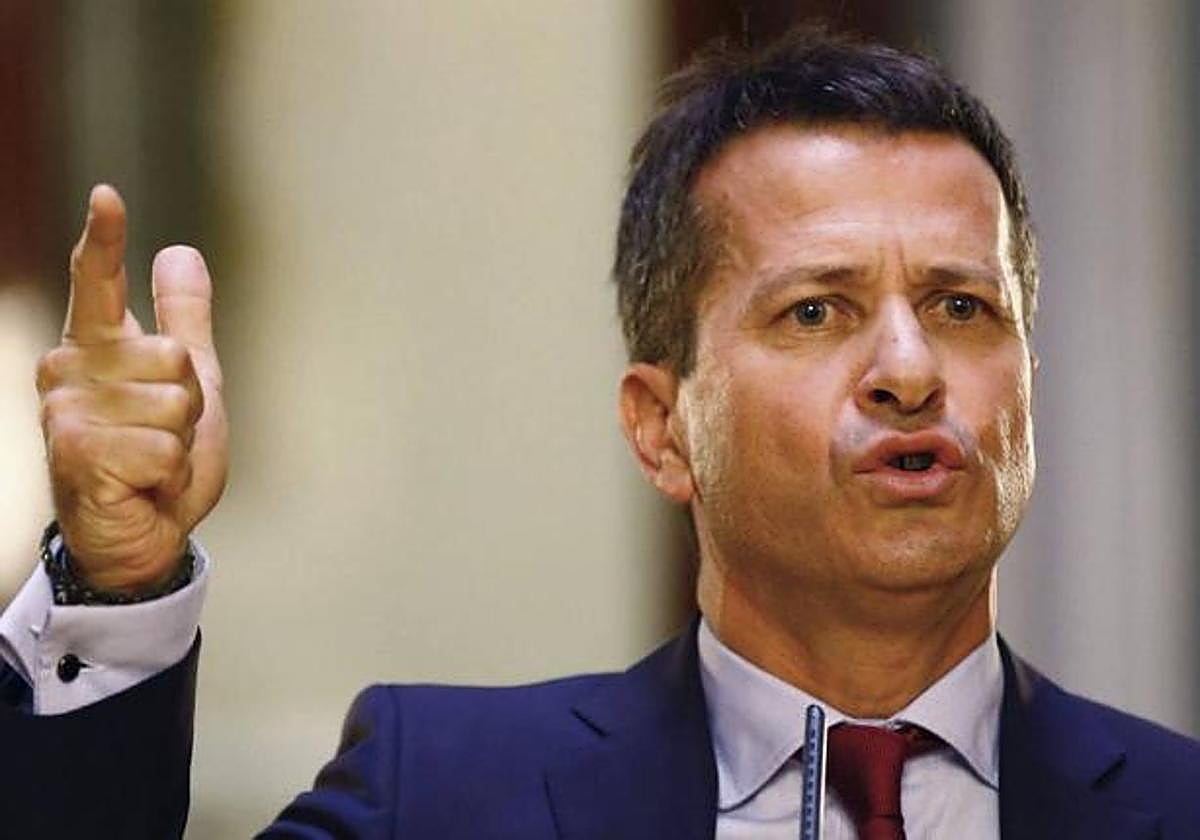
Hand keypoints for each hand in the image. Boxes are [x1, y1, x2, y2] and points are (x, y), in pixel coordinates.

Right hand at [35, 185, 227, 593]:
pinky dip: (169, 473)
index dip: (105, 239)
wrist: (145, 533)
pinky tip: (144, 485)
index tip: (107, 196)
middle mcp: (70, 371)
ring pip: (174, 401)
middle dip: (190, 403)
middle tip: (164, 436)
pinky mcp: (77, 453)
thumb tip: (180, 252)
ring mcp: (68, 412)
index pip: (98, 281)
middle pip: (174, 354)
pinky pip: (164, 447)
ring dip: (180, 442)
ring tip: (153, 461)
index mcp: (96, 347)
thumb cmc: (159, 456)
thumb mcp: (188, 382)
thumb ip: (183, 319)